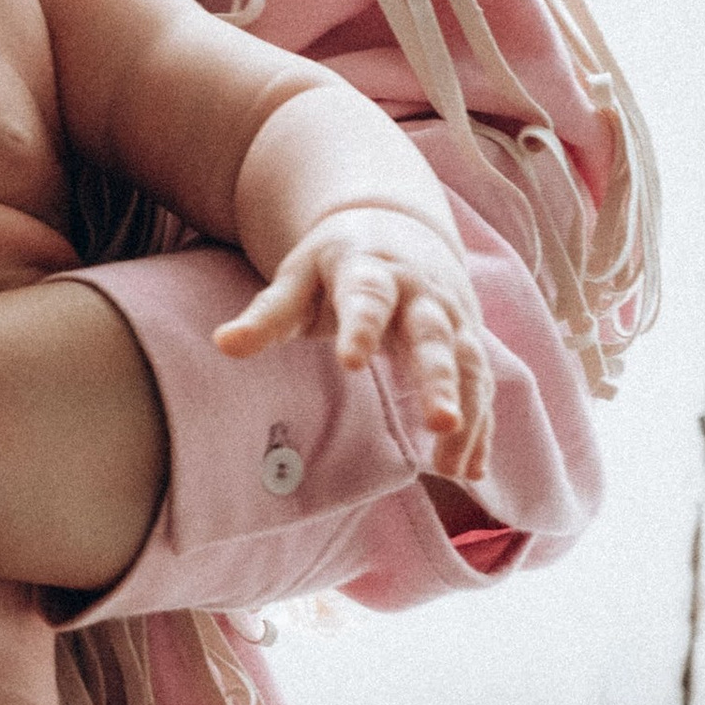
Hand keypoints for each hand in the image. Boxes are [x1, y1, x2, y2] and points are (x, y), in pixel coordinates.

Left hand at [213, 205, 493, 476]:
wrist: (398, 232)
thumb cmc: (335, 264)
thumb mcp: (299, 278)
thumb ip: (268, 314)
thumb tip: (224, 344)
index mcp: (371, 271)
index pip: (367, 298)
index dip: (360, 328)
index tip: (351, 364)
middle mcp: (421, 295)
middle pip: (434, 336)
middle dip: (439, 379)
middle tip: (440, 422)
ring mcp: (452, 320)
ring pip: (467, 366)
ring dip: (467, 415)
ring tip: (453, 469)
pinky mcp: (467, 344)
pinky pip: (479, 386)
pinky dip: (480, 428)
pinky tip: (470, 473)